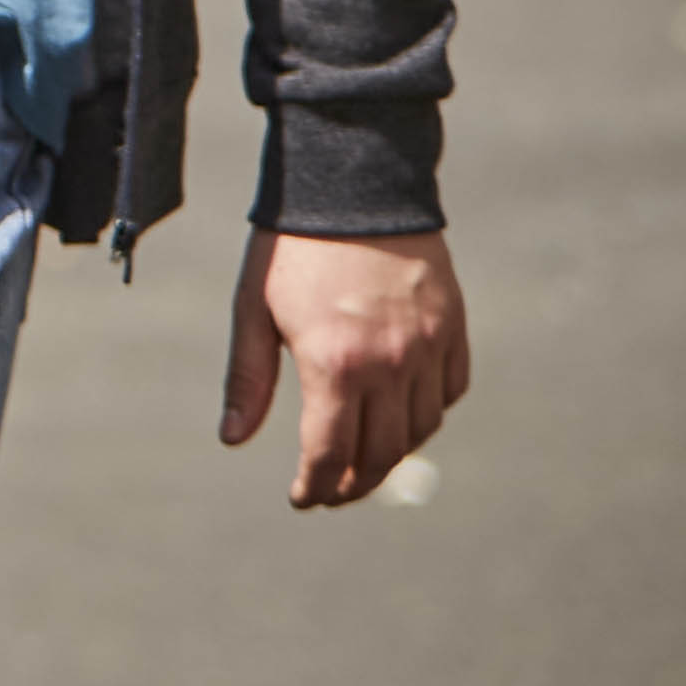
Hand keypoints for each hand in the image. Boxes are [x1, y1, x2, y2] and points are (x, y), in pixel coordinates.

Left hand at [224, 225, 470, 509]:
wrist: (352, 185)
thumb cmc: (291, 248)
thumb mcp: (253, 310)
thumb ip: (249, 380)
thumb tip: (233, 439)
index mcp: (335, 363)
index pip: (331, 454)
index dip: (315, 487)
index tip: (302, 499)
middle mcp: (389, 363)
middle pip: (381, 453)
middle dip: (355, 484)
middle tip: (332, 494)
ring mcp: (428, 347)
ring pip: (421, 430)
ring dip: (393, 456)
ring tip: (365, 464)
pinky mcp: (452, 329)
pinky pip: (449, 392)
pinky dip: (428, 415)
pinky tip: (403, 418)